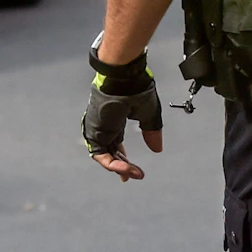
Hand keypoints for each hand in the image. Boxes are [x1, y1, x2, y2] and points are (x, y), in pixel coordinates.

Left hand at [83, 59, 164, 182]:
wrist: (124, 76)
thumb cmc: (134, 87)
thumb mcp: (148, 114)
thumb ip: (151, 132)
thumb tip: (157, 148)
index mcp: (115, 118)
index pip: (115, 143)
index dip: (123, 158)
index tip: (133, 169)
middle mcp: (104, 124)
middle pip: (109, 151)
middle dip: (121, 166)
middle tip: (133, 174)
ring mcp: (98, 127)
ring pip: (104, 155)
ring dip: (119, 167)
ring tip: (134, 173)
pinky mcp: (94, 130)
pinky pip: (100, 154)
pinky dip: (112, 164)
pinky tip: (126, 169)